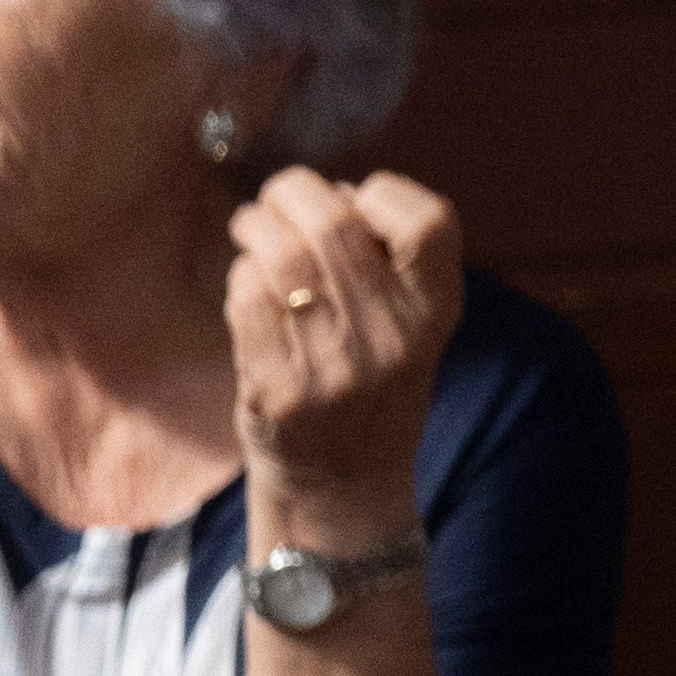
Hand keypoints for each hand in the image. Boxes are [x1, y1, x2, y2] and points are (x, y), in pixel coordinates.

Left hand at [222, 165, 464, 562]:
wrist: (344, 483)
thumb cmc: (372, 381)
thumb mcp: (411, 325)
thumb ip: (387, 262)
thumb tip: (325, 191)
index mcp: (434, 314)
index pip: (428, 223)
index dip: (383, 193)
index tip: (355, 198)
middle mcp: (392, 342)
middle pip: (336, 227)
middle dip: (294, 193)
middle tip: (275, 196)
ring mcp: (334, 370)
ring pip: (282, 259)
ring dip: (256, 227)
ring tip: (250, 225)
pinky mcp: (279, 393)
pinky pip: (247, 302)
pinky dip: (241, 278)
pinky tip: (246, 282)